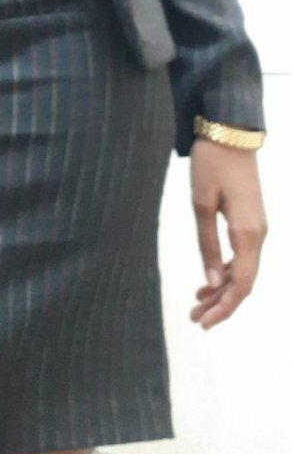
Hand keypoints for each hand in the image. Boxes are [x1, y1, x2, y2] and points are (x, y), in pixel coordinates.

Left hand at [189, 138, 267, 328]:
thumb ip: (208, 243)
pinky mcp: (251, 219)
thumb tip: (214, 280)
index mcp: (247, 233)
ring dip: (222, 288)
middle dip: (220, 303)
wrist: (230, 132)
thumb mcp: (201, 202)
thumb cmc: (212, 163)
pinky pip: (243, 255)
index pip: (241, 284)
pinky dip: (227, 270)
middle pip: (244, 282)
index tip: (203, 322)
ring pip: (244, 270)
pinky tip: (209, 277)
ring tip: (197, 301)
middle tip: (194, 317)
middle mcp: (258, 235)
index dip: (223, 307)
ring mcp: (257, 227)